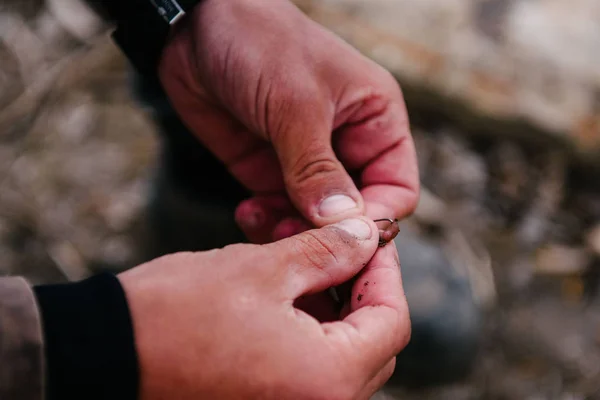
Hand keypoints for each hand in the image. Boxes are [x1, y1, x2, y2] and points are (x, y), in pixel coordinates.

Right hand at [119, 218, 409, 399]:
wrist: (103, 356)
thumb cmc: (177, 312)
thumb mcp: (263, 269)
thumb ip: (328, 251)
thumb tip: (367, 235)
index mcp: (326, 379)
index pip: (392, 322)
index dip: (384, 272)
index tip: (367, 238)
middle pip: (372, 343)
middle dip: (360, 289)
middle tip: (337, 247)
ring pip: (341, 355)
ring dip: (332, 306)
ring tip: (303, 263)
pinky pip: (309, 369)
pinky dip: (308, 330)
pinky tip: (284, 294)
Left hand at [158, 0, 418, 242]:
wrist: (195, 27)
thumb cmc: (260, 42)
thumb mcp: (295, 104)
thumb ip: (317, 169)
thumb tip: (344, 224)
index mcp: (374, 119)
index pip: (395, 188)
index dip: (376, 219)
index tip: (348, 243)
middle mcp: (345, 143)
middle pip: (355, 211)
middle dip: (329, 234)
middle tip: (299, 245)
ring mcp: (305, 160)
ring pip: (314, 218)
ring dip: (294, 232)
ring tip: (268, 226)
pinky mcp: (268, 169)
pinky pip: (278, 210)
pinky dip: (267, 222)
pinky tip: (248, 214)